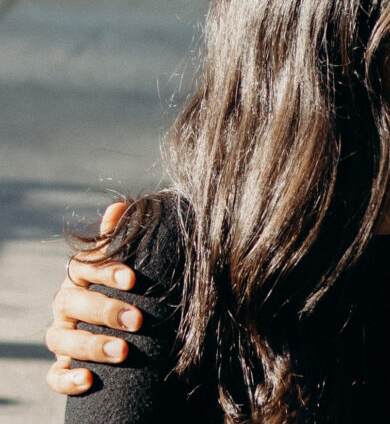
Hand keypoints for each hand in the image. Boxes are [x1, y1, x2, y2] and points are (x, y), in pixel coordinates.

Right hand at [45, 202, 141, 394]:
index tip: (132, 278)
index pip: (83, 268)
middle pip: (72, 304)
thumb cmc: (125, 289)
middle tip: (137, 320)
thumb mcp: (124, 263)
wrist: (122, 326)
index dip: (105, 271)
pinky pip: (55, 376)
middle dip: (104, 311)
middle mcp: (65, 305)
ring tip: (122, 351)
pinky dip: (67, 380)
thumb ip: (120, 238)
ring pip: (61, 340)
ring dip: (91, 346)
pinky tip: (88, 380)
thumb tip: (118, 205)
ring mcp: (62, 335)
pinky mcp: (63, 365)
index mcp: (80, 277)